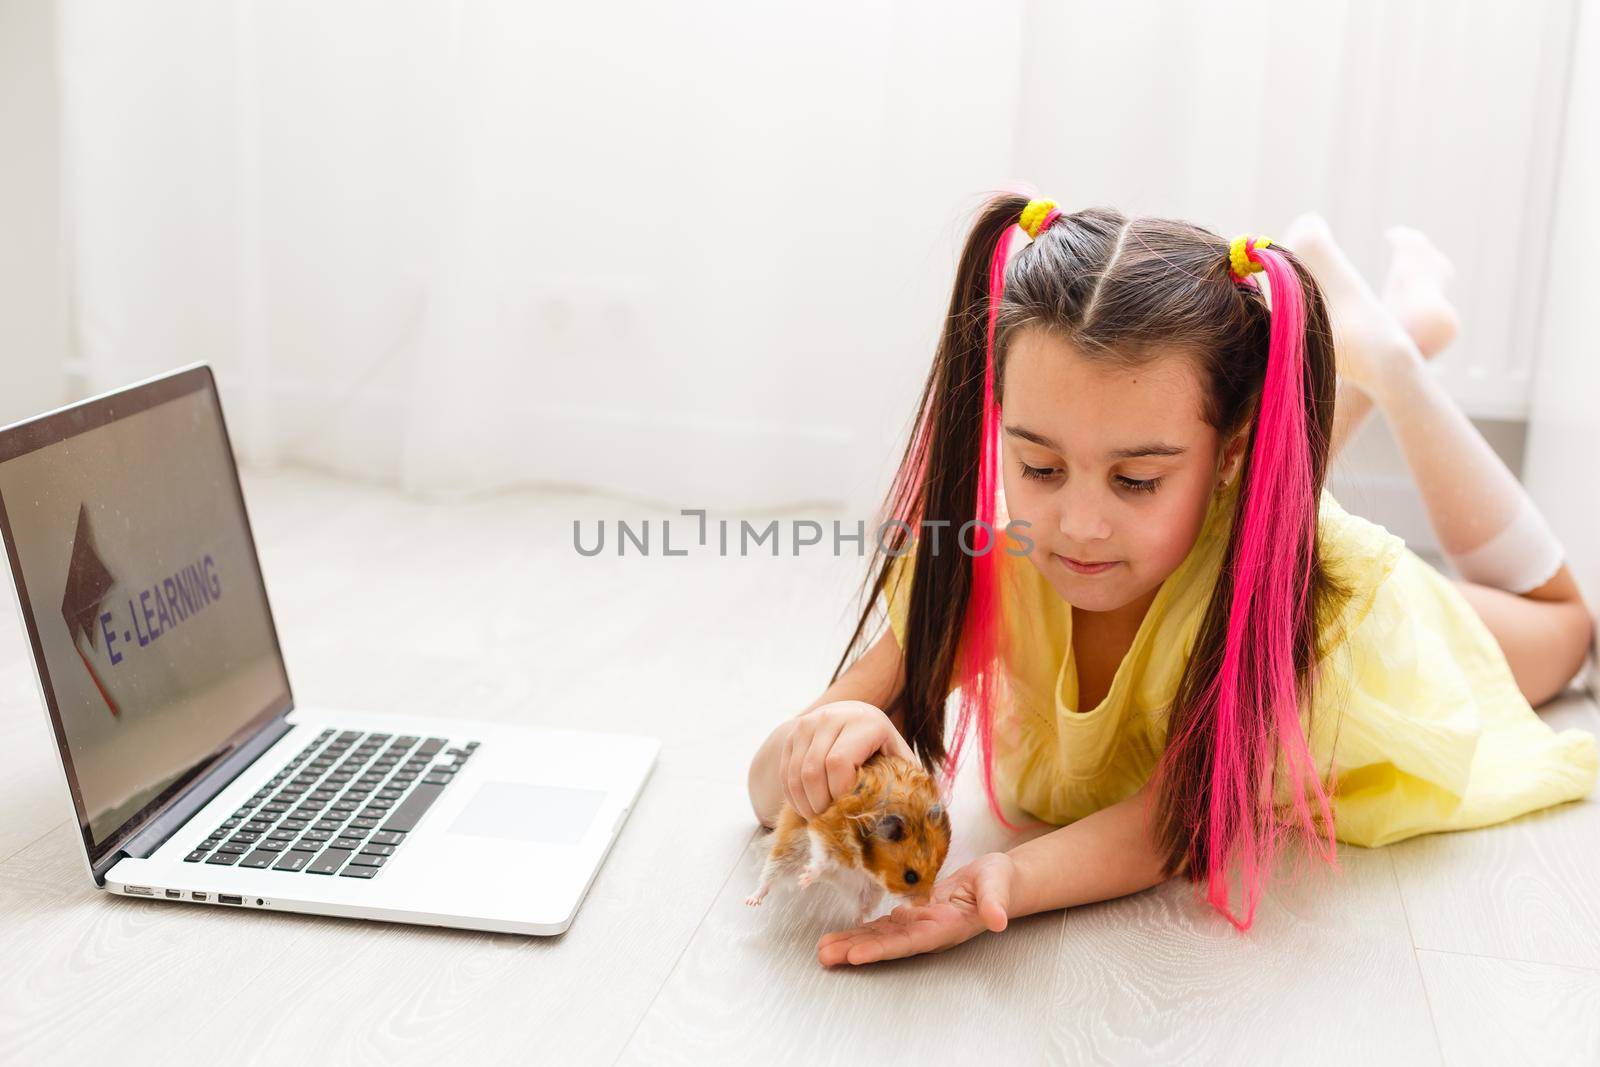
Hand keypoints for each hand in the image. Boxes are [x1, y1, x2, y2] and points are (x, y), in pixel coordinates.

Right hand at [782, 700, 914, 821]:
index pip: (839, 763)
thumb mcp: (899, 757)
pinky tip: (807, 809)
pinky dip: (793, 797)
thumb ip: (912, 780)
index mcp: (865, 722)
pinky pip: (786, 772)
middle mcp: (833, 717)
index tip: (849, 813)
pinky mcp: (792, 733)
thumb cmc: (882, 746)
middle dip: (821, 805)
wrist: (851, 716)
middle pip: (814, 772)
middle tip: (831, 824)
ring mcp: (809, 723)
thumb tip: (931, 816)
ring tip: (819, 820)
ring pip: (797, 774)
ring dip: (805, 805)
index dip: (840, 795)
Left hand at [816, 852, 1016, 966]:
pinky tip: (842, 937)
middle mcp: (928, 931)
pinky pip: (884, 926)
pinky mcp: (914, 915)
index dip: (883, 949)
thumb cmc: (999, 882)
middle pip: (888, 944)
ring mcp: (919, 925)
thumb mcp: (999, 887)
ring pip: (881, 937)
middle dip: (857, 950)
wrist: (999, 883)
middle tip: (826, 956)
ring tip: (824, 951)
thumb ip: (996, 903)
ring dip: (852, 943)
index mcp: (946, 927)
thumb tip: (999, 920)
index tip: (856, 955)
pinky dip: (862, 931)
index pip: (910, 942)